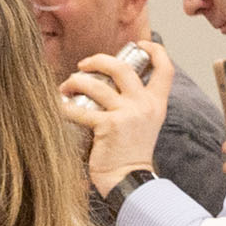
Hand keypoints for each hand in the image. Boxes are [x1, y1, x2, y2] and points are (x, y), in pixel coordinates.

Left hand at [64, 47, 167, 187]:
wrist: (131, 181)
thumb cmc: (131, 154)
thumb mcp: (144, 124)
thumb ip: (135, 103)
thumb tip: (110, 82)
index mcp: (157, 103)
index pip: (165, 68)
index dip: (154, 50)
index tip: (138, 45)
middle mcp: (145, 105)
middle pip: (122, 67)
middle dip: (98, 60)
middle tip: (83, 66)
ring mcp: (127, 114)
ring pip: (95, 85)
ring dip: (75, 82)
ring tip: (66, 88)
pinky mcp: (108, 126)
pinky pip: (79, 110)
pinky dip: (65, 107)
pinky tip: (60, 108)